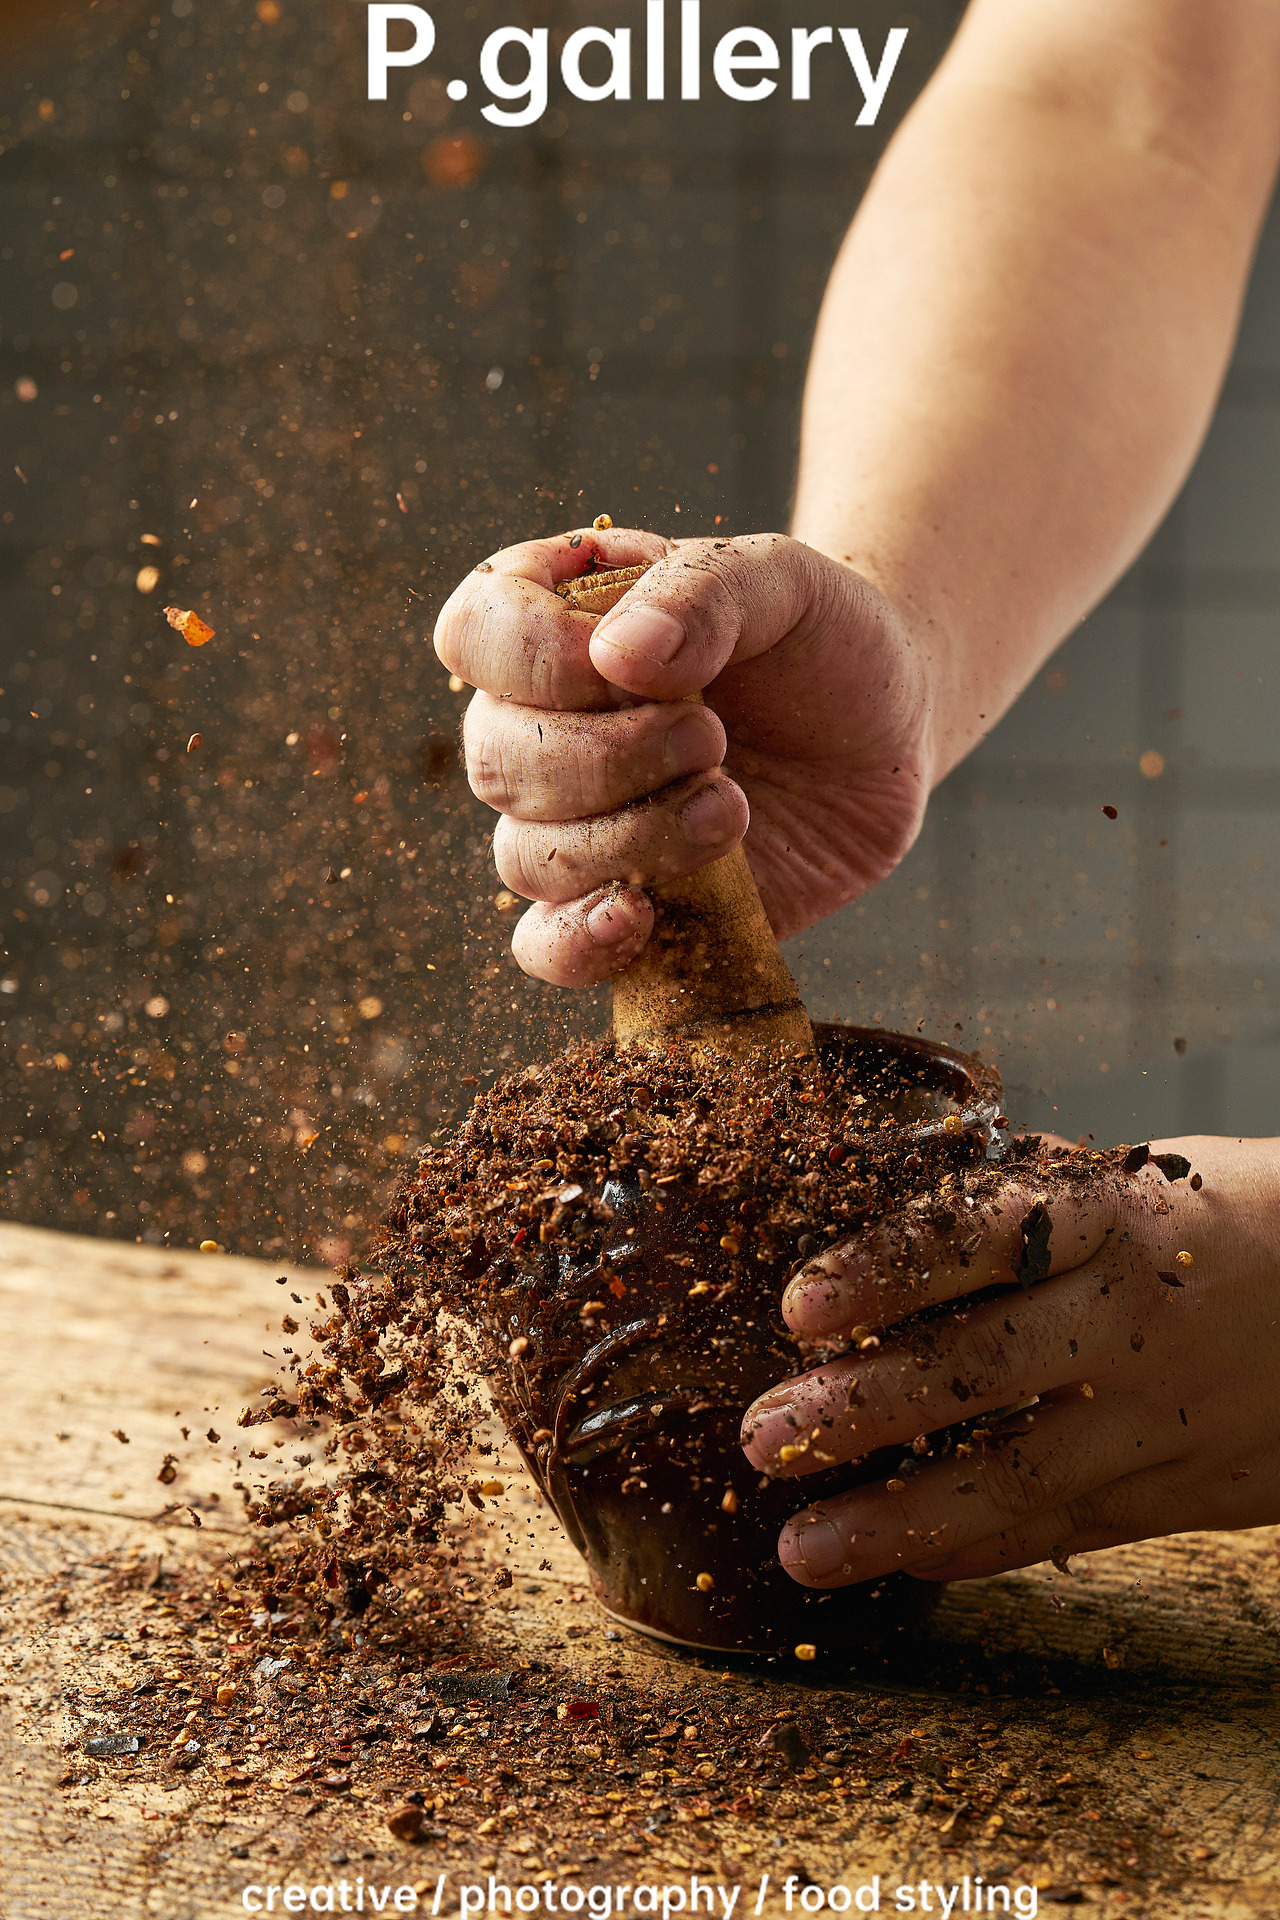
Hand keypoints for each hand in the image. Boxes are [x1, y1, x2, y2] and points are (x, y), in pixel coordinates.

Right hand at [433, 525, 937, 985]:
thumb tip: (616, 655)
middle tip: (713, 737)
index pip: (477, 633)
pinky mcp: (622, 904)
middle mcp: (545, 728)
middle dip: (607, 757)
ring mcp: (576, 824)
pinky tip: (640, 915)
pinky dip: (577, 943)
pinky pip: (547, 948)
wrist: (889, 730)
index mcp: (559, 623)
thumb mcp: (783, 580)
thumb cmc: (821, 638)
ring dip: (627, 839)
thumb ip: (703, 594)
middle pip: (497, 759)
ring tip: (729, 807)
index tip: (627, 666)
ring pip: (526, 857)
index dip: (536, 658)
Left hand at [740, 1136, 1279, 1586]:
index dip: (886, 1272)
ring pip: (1016, 1478)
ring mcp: (1161, 1417)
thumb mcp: (1153, 1179)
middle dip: (861, 1412)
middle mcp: (1133, 1322)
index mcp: (1119, 1220)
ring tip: (802, 1549)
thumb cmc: (1247, 1221)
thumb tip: (901, 1182)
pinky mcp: (1190, 1489)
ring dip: (898, 1518)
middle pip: (981, 1372)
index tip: (799, 1307)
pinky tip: (910, 1561)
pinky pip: (1072, 1530)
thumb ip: (1036, 1199)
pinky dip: (987, 1550)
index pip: (981, 1240)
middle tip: (762, 1438)